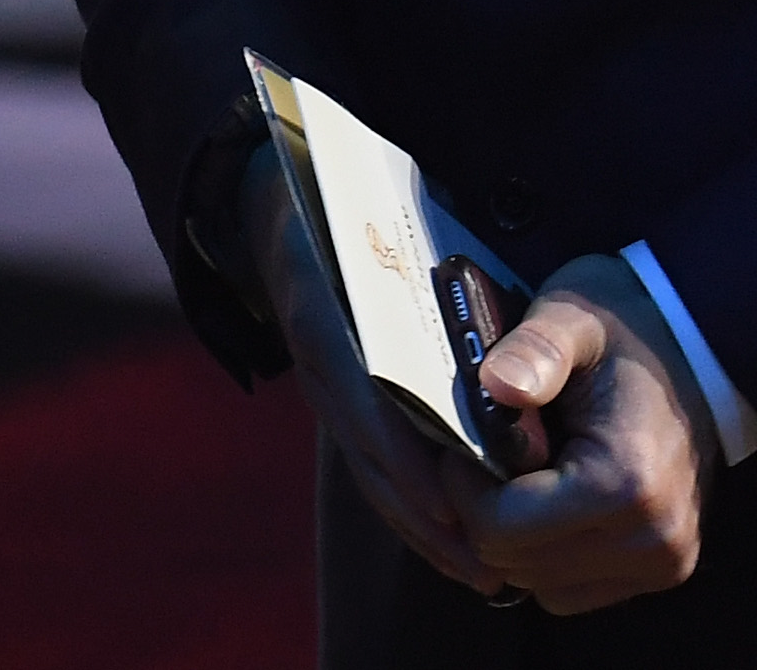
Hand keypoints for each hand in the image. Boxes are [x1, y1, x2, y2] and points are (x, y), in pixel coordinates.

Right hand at [236, 144, 509, 596]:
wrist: (271, 193)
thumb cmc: (345, 189)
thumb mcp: (376, 200)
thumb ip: (420, 234)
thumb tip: (482, 277)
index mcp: (321, 302)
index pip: (357, 391)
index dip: (398, 451)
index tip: (446, 500)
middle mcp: (317, 352)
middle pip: (364, 450)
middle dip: (422, 512)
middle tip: (484, 560)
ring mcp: (320, 379)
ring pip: (366, 468)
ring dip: (419, 525)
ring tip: (480, 568)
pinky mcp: (334, 393)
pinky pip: (368, 459)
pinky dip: (406, 503)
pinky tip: (450, 539)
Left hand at [442, 254, 712, 614]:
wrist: (698, 345)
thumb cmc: (626, 326)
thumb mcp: (573, 317)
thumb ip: (535, 350)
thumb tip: (495, 385)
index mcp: (627, 482)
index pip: (499, 530)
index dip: (463, 486)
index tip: (464, 440)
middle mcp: (652, 539)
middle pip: (514, 564)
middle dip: (486, 510)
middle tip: (492, 452)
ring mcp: (663, 562)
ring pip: (537, 584)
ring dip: (515, 536)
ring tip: (527, 470)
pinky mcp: (663, 570)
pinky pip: (571, 589)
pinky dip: (547, 553)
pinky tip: (554, 497)